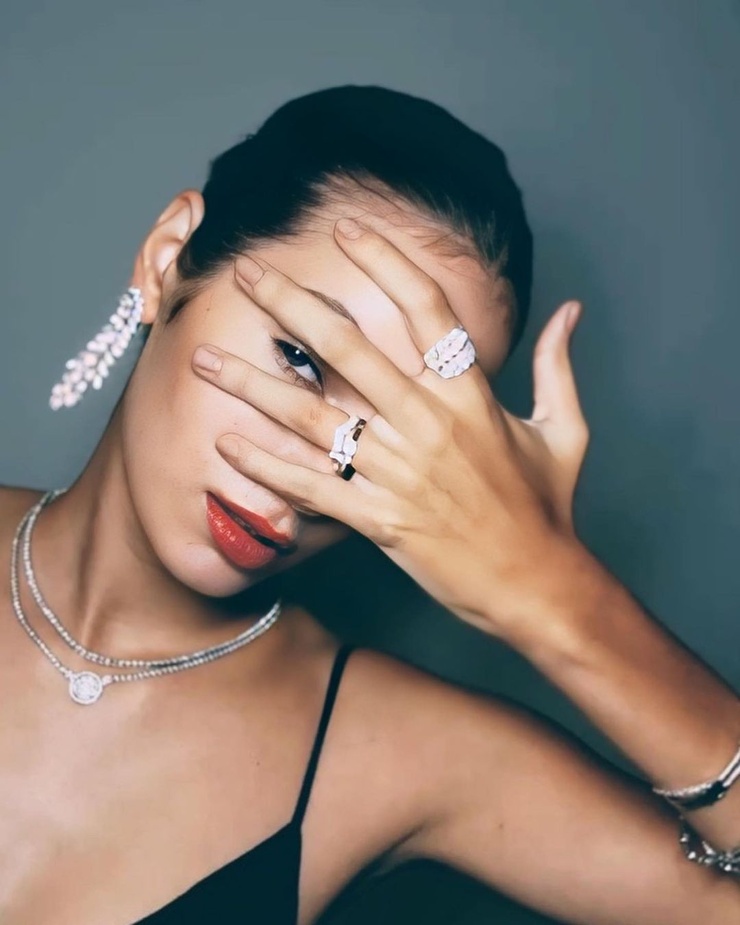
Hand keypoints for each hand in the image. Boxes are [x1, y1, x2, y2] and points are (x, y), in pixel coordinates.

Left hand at [192, 218, 594, 636]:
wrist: (537, 584)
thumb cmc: (547, 509)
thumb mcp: (564, 431)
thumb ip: (558, 366)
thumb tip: (570, 312)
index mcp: (472, 395)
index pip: (425, 309)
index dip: (385, 261)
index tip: (346, 231)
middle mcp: (429, 424)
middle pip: (348, 349)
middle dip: (291, 305)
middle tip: (247, 274)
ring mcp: (399, 472)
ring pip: (313, 418)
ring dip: (254, 385)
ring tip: (205, 360)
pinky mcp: (379, 519)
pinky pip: (313, 488)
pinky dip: (268, 468)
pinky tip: (228, 446)